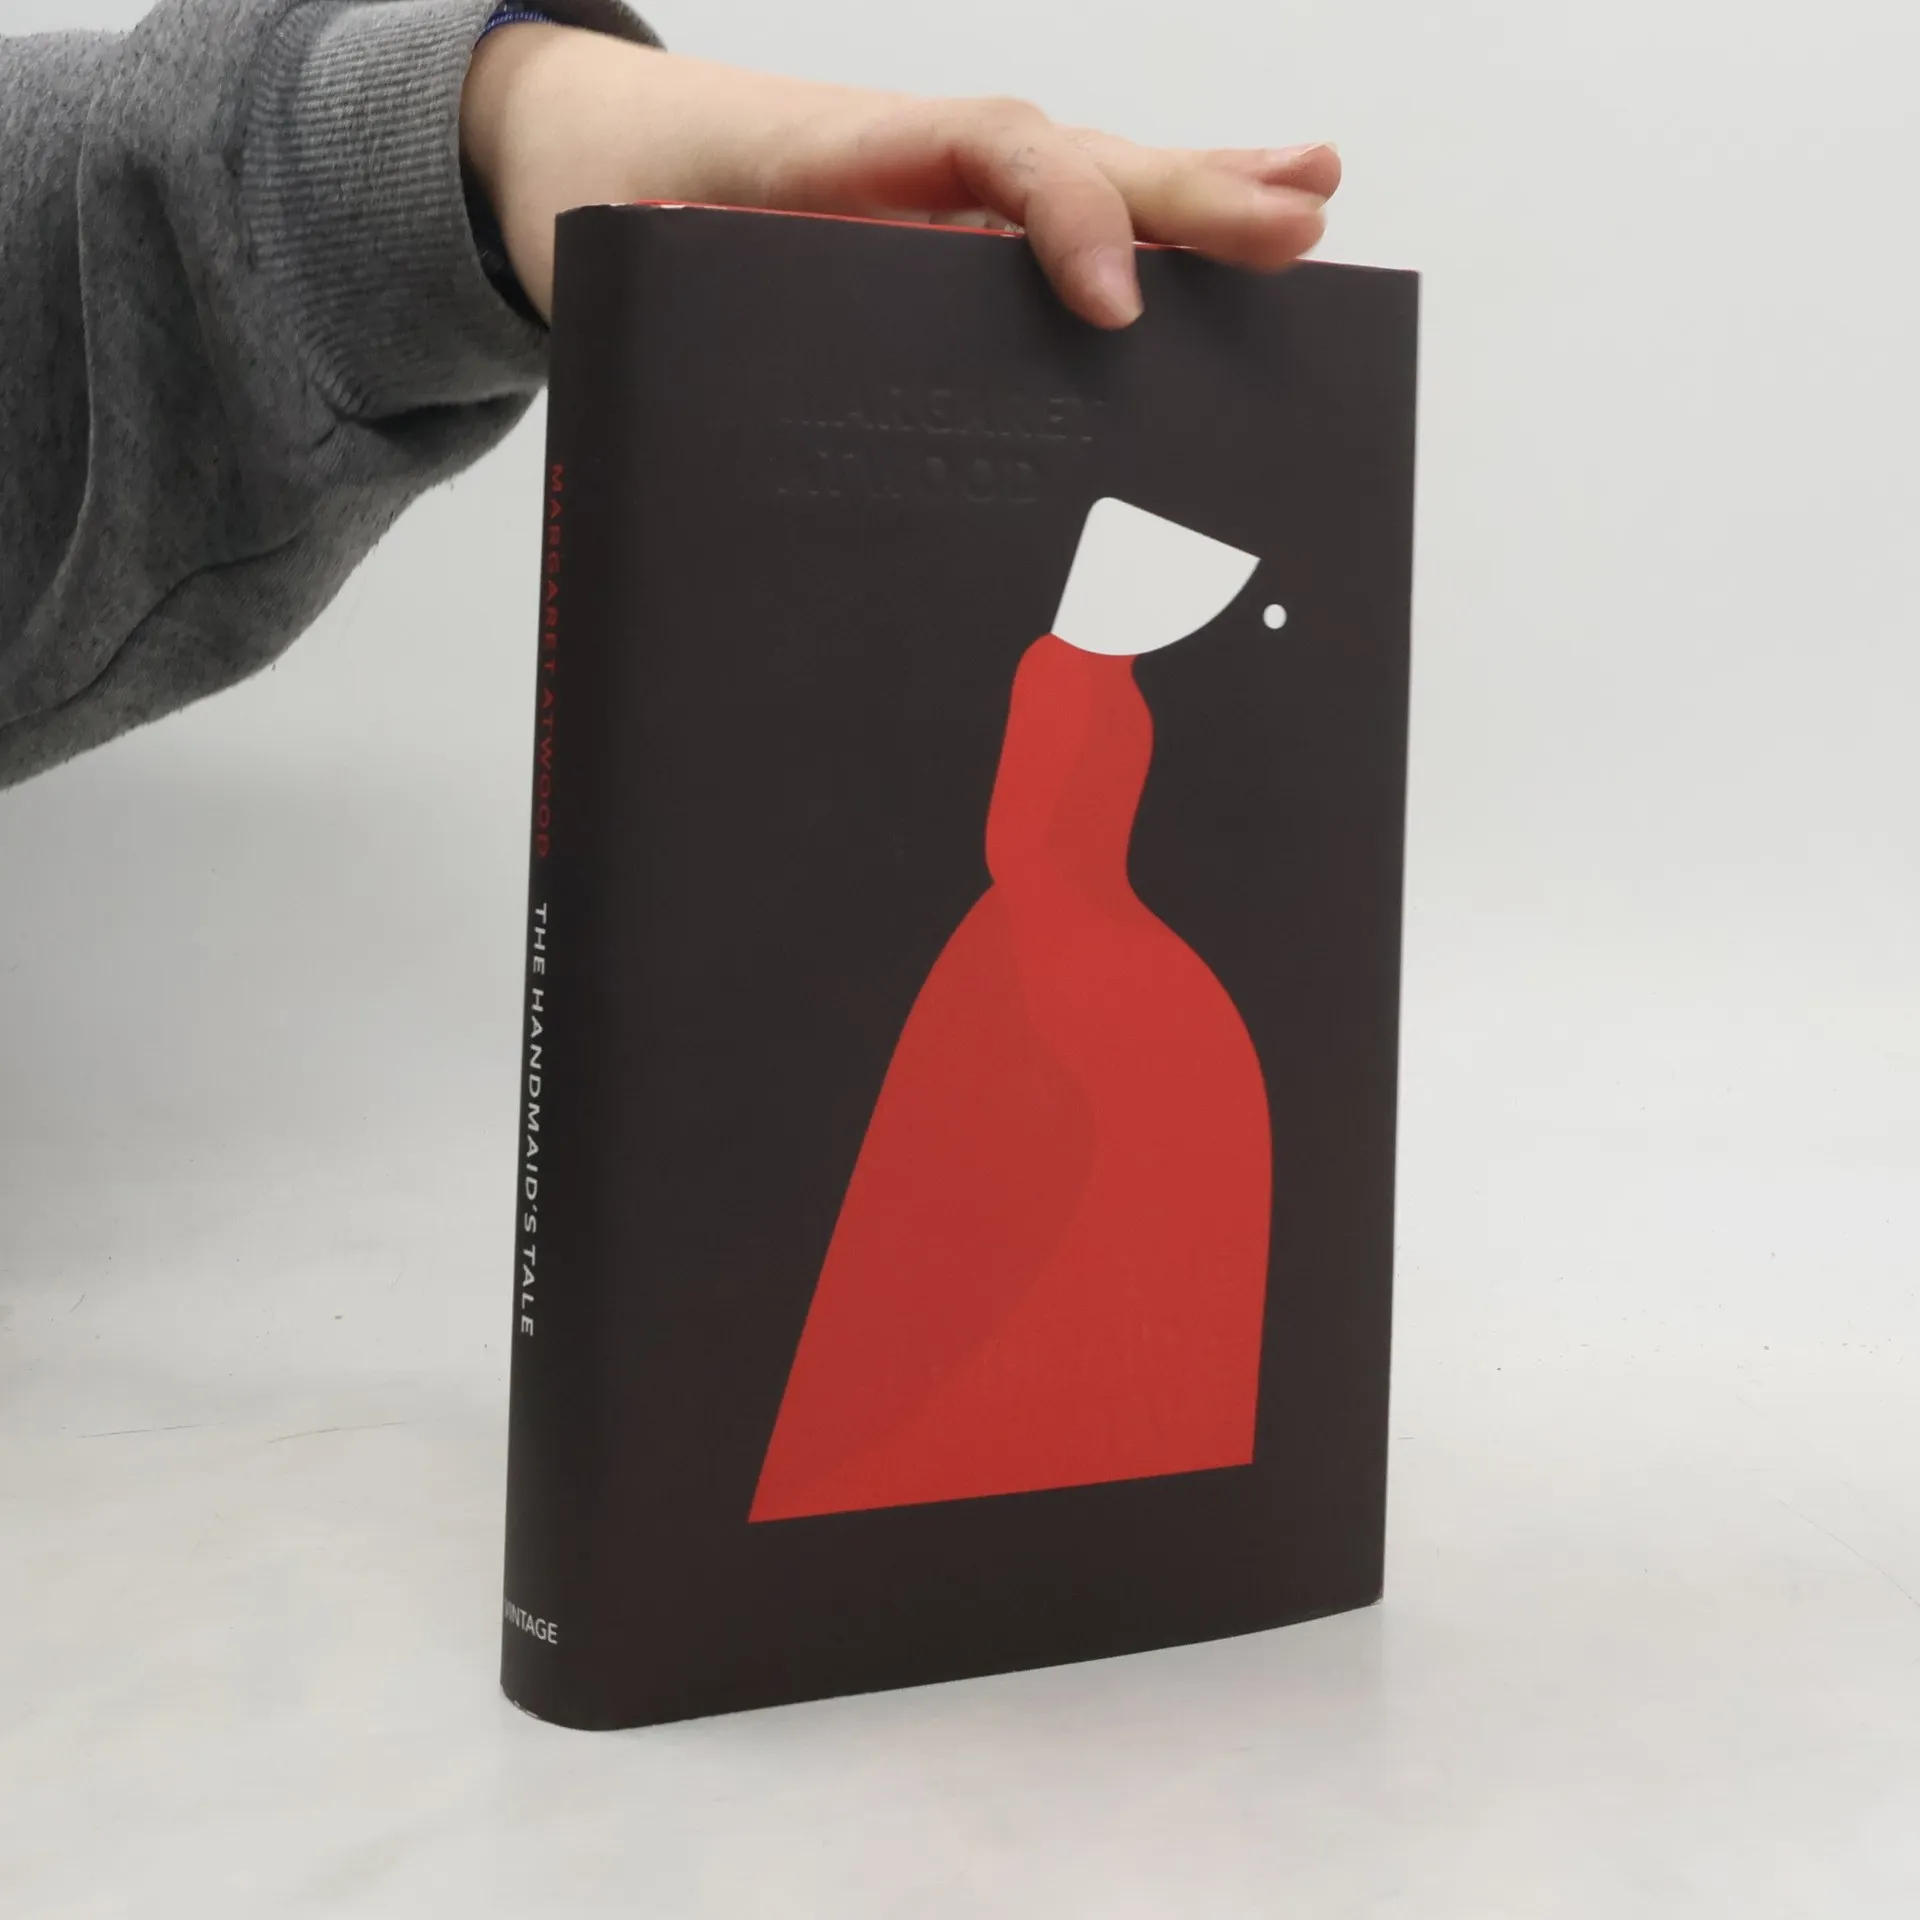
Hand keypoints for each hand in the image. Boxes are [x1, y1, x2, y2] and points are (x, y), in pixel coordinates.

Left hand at [459, 30, 1338, 327]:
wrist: (596, 158)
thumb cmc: (626, 225)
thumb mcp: (645, 284)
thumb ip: (691, 338)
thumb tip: (726, 480)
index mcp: (844, 159)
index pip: (988, 152)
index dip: (1061, 217)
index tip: (1113, 309)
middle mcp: (923, 169)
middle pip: (1074, 163)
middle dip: (1186, 200)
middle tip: (1288, 227)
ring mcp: (951, 195)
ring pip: (1093, 182)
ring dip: (1202, 194)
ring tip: (1309, 198)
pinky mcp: (958, 230)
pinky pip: (1067, 219)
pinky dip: (1153, 225)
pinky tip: (1244, 217)